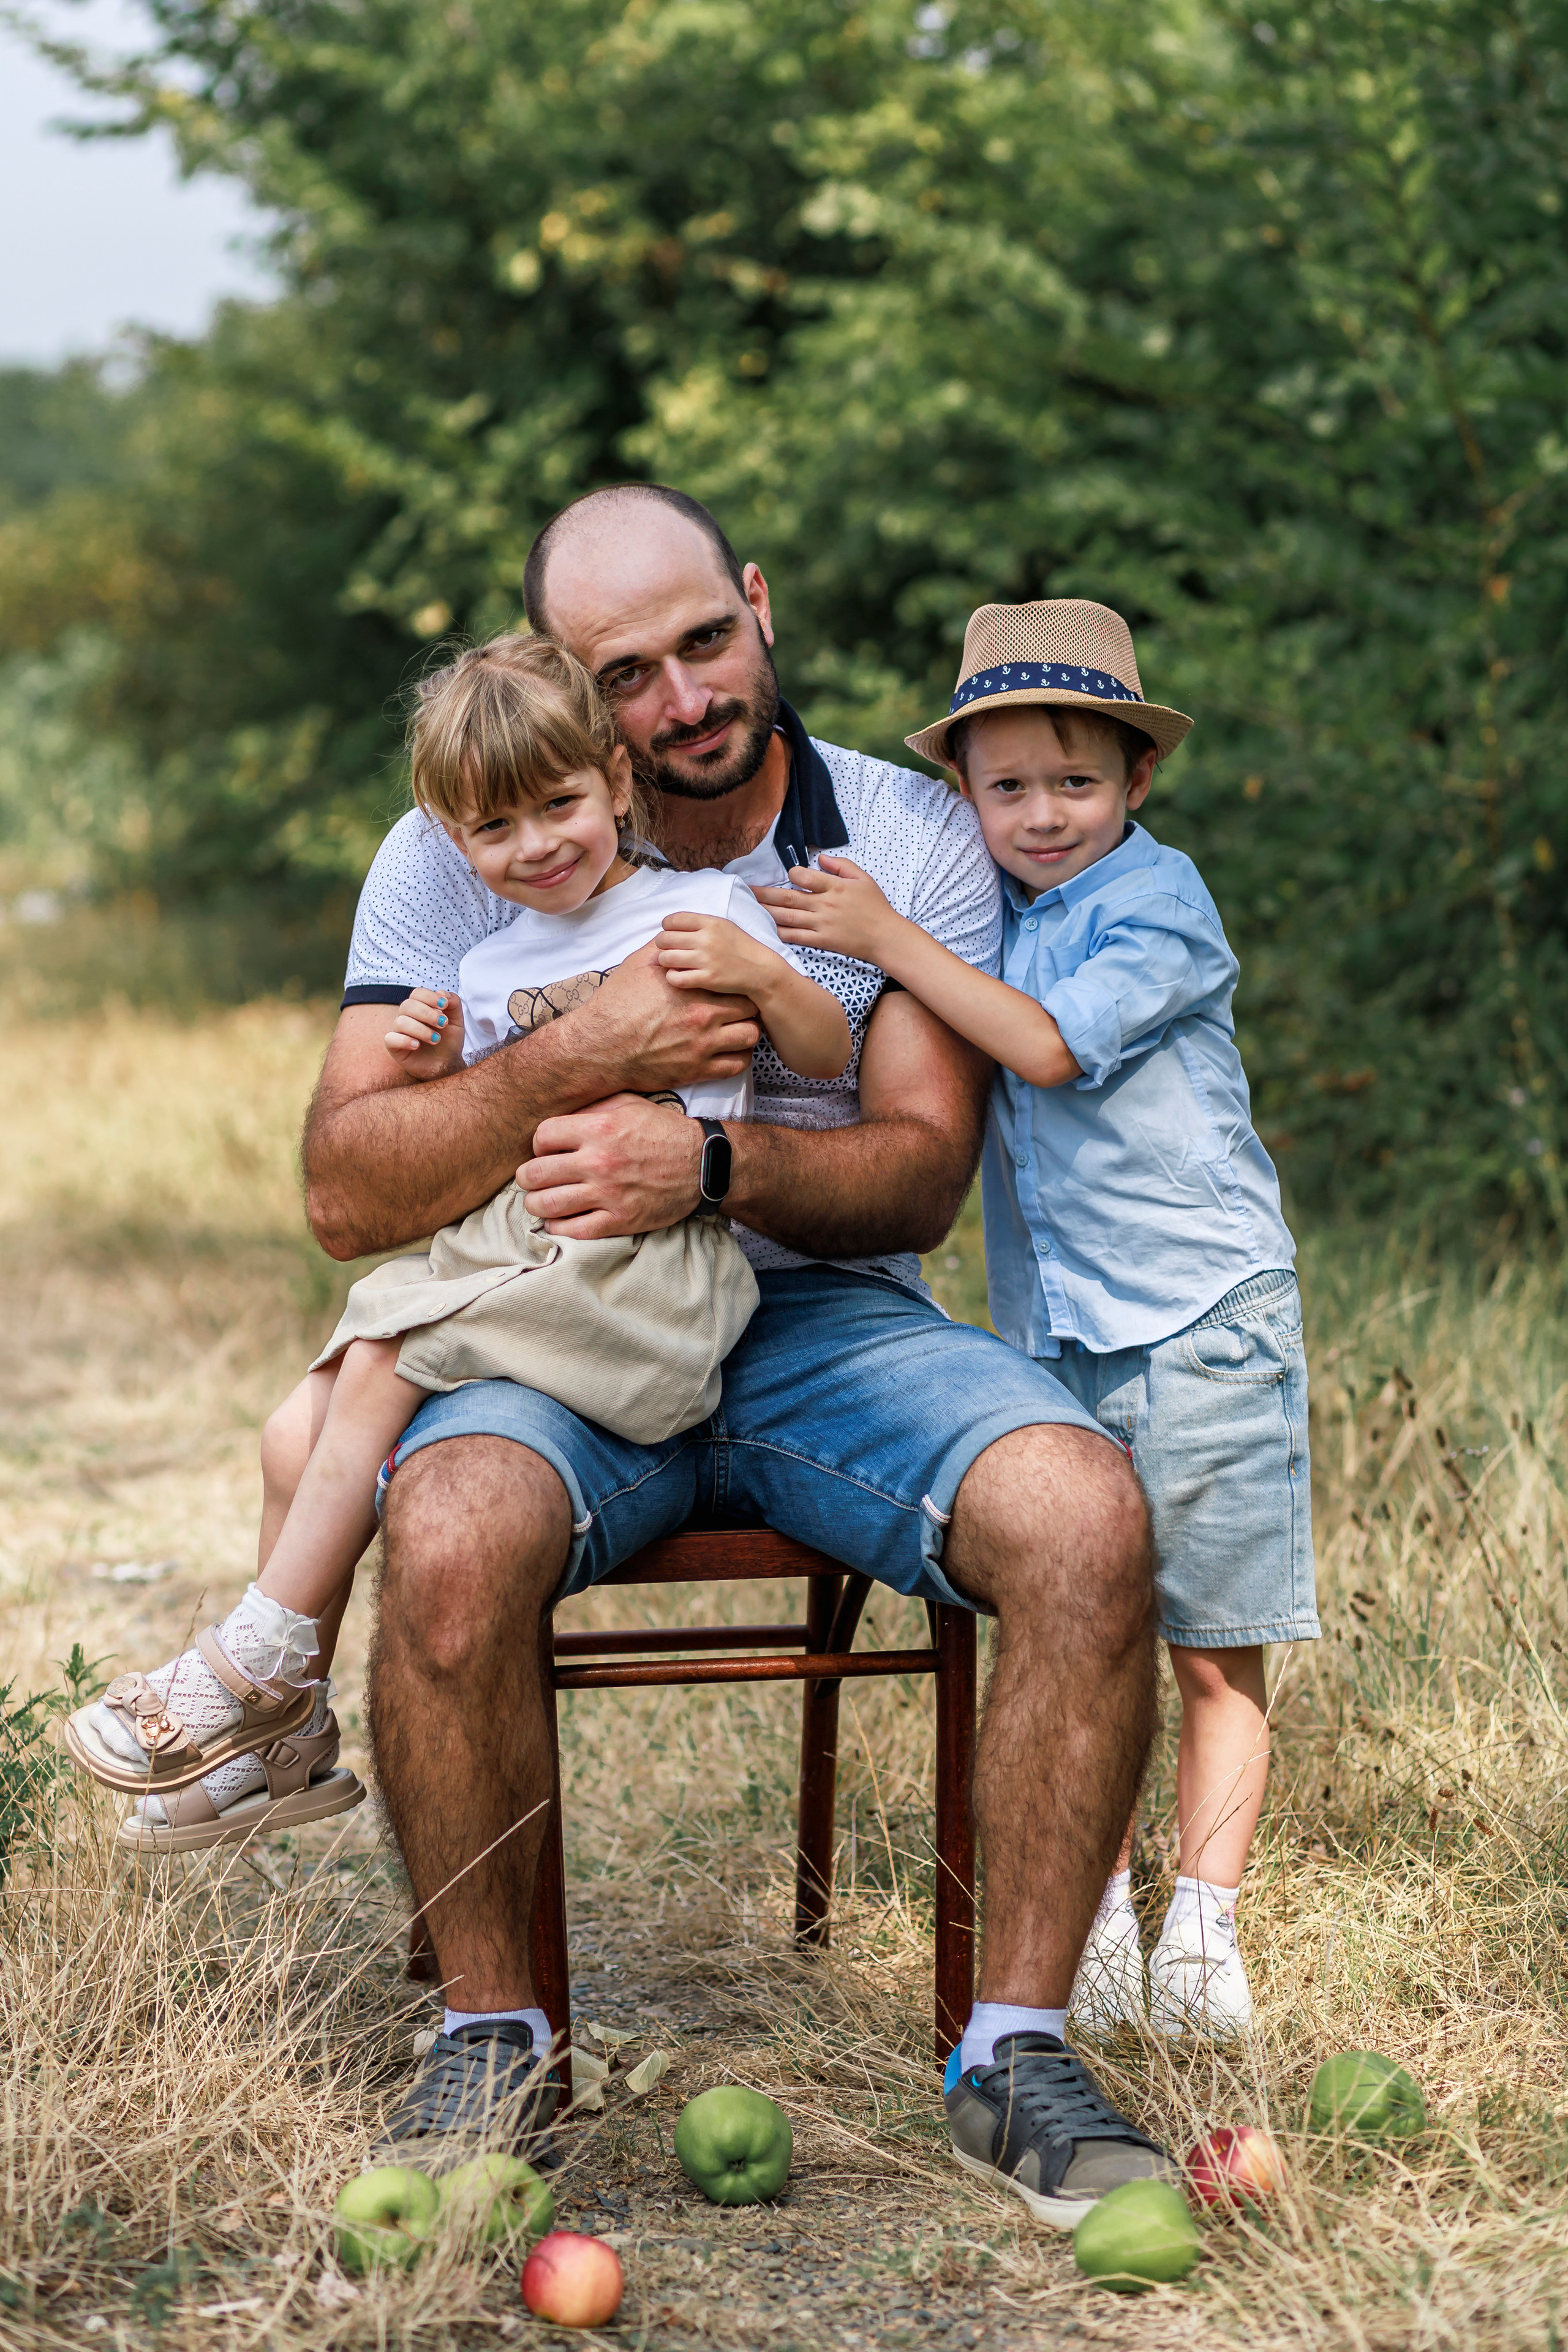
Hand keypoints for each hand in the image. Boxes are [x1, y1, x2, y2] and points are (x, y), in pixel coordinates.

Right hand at [385, 988, 464, 1076]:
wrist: (447, 1064)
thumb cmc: (449, 1041)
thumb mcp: (457, 1022)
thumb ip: (454, 1004)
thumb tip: (442, 992)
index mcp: (420, 1007)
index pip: (417, 993)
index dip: (429, 997)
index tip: (444, 1005)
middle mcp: (407, 1016)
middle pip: (407, 1005)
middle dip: (427, 1013)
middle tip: (443, 1023)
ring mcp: (399, 1031)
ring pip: (400, 1022)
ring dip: (421, 1030)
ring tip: (435, 1039)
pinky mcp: (394, 1047)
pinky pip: (390, 1039)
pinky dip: (405, 1041)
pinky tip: (417, 1046)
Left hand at [519, 1093, 702, 1236]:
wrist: (703, 1165)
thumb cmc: (664, 1131)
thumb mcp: (630, 1104)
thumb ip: (592, 1108)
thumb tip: (558, 1120)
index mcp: (599, 1129)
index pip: (541, 1137)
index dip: (538, 1144)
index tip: (545, 1150)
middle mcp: (599, 1162)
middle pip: (535, 1174)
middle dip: (528, 1177)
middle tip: (533, 1178)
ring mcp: (608, 1194)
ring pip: (546, 1205)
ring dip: (536, 1203)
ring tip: (541, 1200)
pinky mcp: (619, 1221)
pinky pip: (572, 1230)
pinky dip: (558, 1227)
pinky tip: (560, 1219)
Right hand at [563, 940, 760, 1089]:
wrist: (600, 1046)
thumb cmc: (616, 1005)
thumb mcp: (637, 966)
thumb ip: (663, 949)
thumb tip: (675, 935)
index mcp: (692, 987)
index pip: (736, 980)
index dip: (737, 983)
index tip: (732, 985)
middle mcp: (702, 1015)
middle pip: (751, 1008)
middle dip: (748, 1006)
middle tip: (739, 1008)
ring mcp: (702, 1045)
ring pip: (750, 1036)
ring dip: (747, 1031)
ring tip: (737, 1029)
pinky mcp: (697, 1070)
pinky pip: (737, 1065)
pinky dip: (738, 1057)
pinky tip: (729, 1051)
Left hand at [656, 911, 778, 999]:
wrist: (760, 971)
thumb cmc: (740, 948)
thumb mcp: (724, 926)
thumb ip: (701, 924)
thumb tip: (673, 924)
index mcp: (710, 923)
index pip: (673, 920)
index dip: (666, 927)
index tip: (671, 934)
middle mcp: (706, 939)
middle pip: (665, 939)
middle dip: (662, 945)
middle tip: (669, 950)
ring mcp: (706, 960)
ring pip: (666, 958)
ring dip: (665, 961)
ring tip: (672, 964)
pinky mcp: (707, 979)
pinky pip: (675, 978)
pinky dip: (672, 978)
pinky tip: (679, 976)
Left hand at [754, 855, 901, 965]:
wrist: (885, 937)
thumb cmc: (876, 906)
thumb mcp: (863, 879)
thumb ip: (841, 865)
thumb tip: (819, 857)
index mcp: (834, 887)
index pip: (805, 877)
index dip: (793, 873)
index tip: (788, 874)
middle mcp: (824, 905)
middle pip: (788, 898)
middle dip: (764, 894)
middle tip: (745, 891)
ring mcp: (821, 924)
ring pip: (787, 917)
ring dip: (765, 912)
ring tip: (747, 908)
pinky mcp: (821, 941)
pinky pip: (795, 937)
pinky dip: (778, 933)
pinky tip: (763, 930)